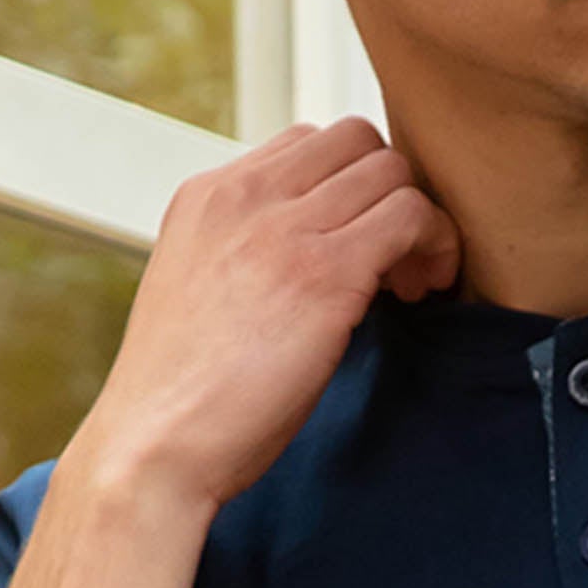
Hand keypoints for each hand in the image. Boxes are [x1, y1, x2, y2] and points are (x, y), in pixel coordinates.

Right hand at [70, 118, 462, 520]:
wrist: (153, 447)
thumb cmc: (180, 401)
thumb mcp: (201, 296)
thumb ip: (246, 257)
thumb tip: (310, 262)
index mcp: (207, 196)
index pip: (305, 144)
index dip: (346, 189)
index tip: (353, 248)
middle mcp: (244, 196)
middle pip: (356, 140)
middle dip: (388, 193)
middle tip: (395, 264)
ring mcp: (285, 228)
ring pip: (391, 170)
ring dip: (418, 222)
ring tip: (410, 286)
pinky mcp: (326, 272)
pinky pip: (411, 215)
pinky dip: (434, 244)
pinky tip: (420, 295)